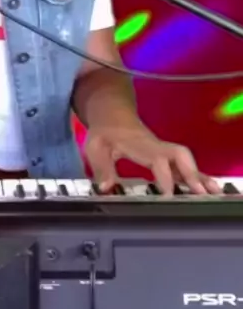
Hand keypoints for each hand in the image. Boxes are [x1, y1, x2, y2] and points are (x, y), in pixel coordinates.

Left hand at [84, 125, 219, 195]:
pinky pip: (182, 163)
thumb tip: (106, 187)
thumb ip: (101, 167)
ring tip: (212, 192)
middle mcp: (156, 146)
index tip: (170, 195)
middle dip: (191, 173)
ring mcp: (162, 149)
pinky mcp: (165, 154)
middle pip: (180, 155)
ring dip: (198, 175)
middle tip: (200, 194)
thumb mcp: (96, 147)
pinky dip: (195, 174)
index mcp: (140, 145)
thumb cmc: (105, 132)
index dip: (166, 176)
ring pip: (185, 160)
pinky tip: (205, 187)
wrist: (112, 114)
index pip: (158, 159)